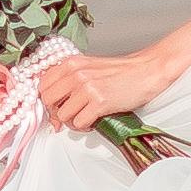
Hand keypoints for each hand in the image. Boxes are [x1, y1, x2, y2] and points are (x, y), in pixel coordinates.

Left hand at [39, 49, 171, 131]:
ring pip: (62, 115)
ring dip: (72, 121)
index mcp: (72, 64)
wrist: (147, 70)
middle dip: (56, 112)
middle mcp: (76, 74)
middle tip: (68, 115)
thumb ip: (71, 78)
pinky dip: (85, 126)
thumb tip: (55, 99)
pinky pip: (79, 123)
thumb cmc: (123, 71)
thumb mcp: (90, 67)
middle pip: (48, 101)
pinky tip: (94, 120)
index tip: (55, 106)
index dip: (47, 100)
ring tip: (85, 117)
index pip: (43, 85)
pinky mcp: (99, 102)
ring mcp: (87, 88)